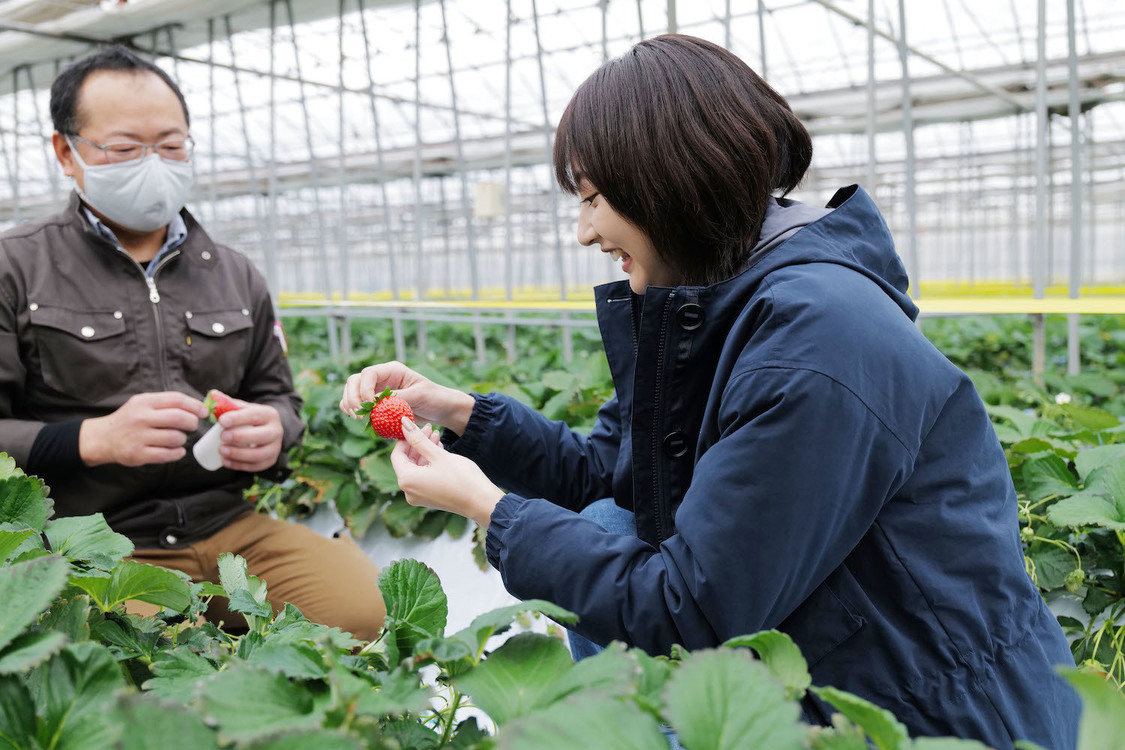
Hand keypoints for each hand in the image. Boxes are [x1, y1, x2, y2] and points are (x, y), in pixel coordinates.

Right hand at [80, 391, 207, 466]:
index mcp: (144, 402)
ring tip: (178, 438)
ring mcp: (138, 437)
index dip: (195, 405)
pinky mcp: (138, 454)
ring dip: (182, 439)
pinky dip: (177, 453)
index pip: (176, 399)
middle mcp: (141, 418)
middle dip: (192, 422)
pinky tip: (176, 450)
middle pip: (179, 418)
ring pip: (176, 438)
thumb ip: (166, 403)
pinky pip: (167, 455)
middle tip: (193, 425)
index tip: (204, 412)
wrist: (103, 438)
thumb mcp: (142, 404)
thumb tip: (197, 406)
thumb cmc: (129, 419)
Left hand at [214, 395, 284, 472]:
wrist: (268, 430)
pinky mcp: (270, 460)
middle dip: (240, 437)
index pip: (255, 415)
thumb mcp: (243, 408)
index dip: (238, 418)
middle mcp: (276, 431)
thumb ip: (228, 403)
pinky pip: (256, 466)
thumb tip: (212, 394)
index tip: (221, 421)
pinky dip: (239, 466)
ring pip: (260, 454)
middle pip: (261, 436)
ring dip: (239, 454)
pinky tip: (225, 462)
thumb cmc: (250, 418)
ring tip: (221, 451)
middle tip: (222, 437)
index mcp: (269, 414)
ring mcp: (275, 447)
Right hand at [340, 361, 474, 434]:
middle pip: (354, 382)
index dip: (364, 389)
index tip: (370, 406)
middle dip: (353, 398)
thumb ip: (398, 398)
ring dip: (350, 405)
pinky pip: (356, 405)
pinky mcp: (376, 403)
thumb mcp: (419, 396)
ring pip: (351, 392)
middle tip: (362, 416)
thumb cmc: (434, 398)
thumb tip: (376, 403)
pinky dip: (353, 412)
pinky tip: (362, 421)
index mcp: (392, 370)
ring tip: (361, 420)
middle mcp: (382, 378)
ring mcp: (377, 390)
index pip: (368, 374)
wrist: (442, 409)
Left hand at [390, 419, 504, 530]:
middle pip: (406, 461)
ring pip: (416, 468)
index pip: (397, 454)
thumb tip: (403, 423)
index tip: (415, 426)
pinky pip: (423, 477)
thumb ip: (418, 439)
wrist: (481, 502)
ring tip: (437, 437)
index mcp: (407, 480)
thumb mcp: (437, 455)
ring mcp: (419, 496)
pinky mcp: (429, 498)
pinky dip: (429, 463)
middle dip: (417, 444)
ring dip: (425, 452)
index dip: (405, 438)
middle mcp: (408, 491)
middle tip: (430, 429)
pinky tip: (440, 451)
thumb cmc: (461, 478)